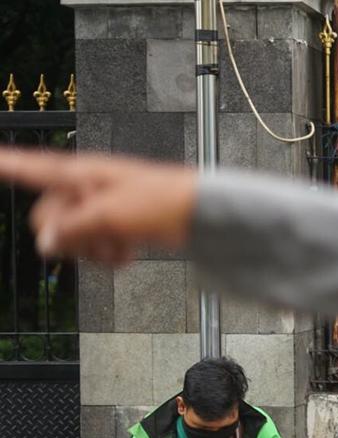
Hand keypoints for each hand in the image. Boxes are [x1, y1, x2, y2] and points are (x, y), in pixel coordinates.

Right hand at [0, 149, 195, 264]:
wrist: (201, 215)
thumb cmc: (162, 201)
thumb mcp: (109, 215)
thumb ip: (71, 228)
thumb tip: (45, 244)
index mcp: (80, 173)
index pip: (33, 167)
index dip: (9, 164)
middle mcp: (86, 187)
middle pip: (50, 217)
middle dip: (70, 236)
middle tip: (98, 241)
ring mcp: (102, 208)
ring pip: (74, 237)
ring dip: (93, 250)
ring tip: (119, 250)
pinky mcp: (118, 226)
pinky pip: (96, 246)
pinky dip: (108, 256)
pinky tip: (126, 256)